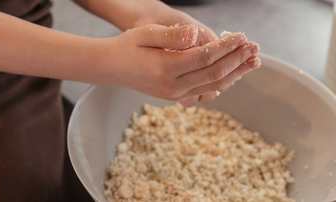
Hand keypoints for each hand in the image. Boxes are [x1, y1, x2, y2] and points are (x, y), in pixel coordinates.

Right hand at [107, 24, 259, 102]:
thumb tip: (197, 34)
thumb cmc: (128, 46)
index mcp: (166, 68)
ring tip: (252, 62)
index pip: (206, 57)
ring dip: (235, 74)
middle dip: (238, 61)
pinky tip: (232, 74)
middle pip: (215, 74)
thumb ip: (172, 35)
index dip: (227, 47)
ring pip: (213, 86)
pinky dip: (221, 83)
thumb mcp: (146, 33)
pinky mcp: (176, 97)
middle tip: (255, 49)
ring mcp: (175, 95)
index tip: (242, 36)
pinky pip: (204, 92)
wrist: (112, 67)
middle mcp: (172, 87)